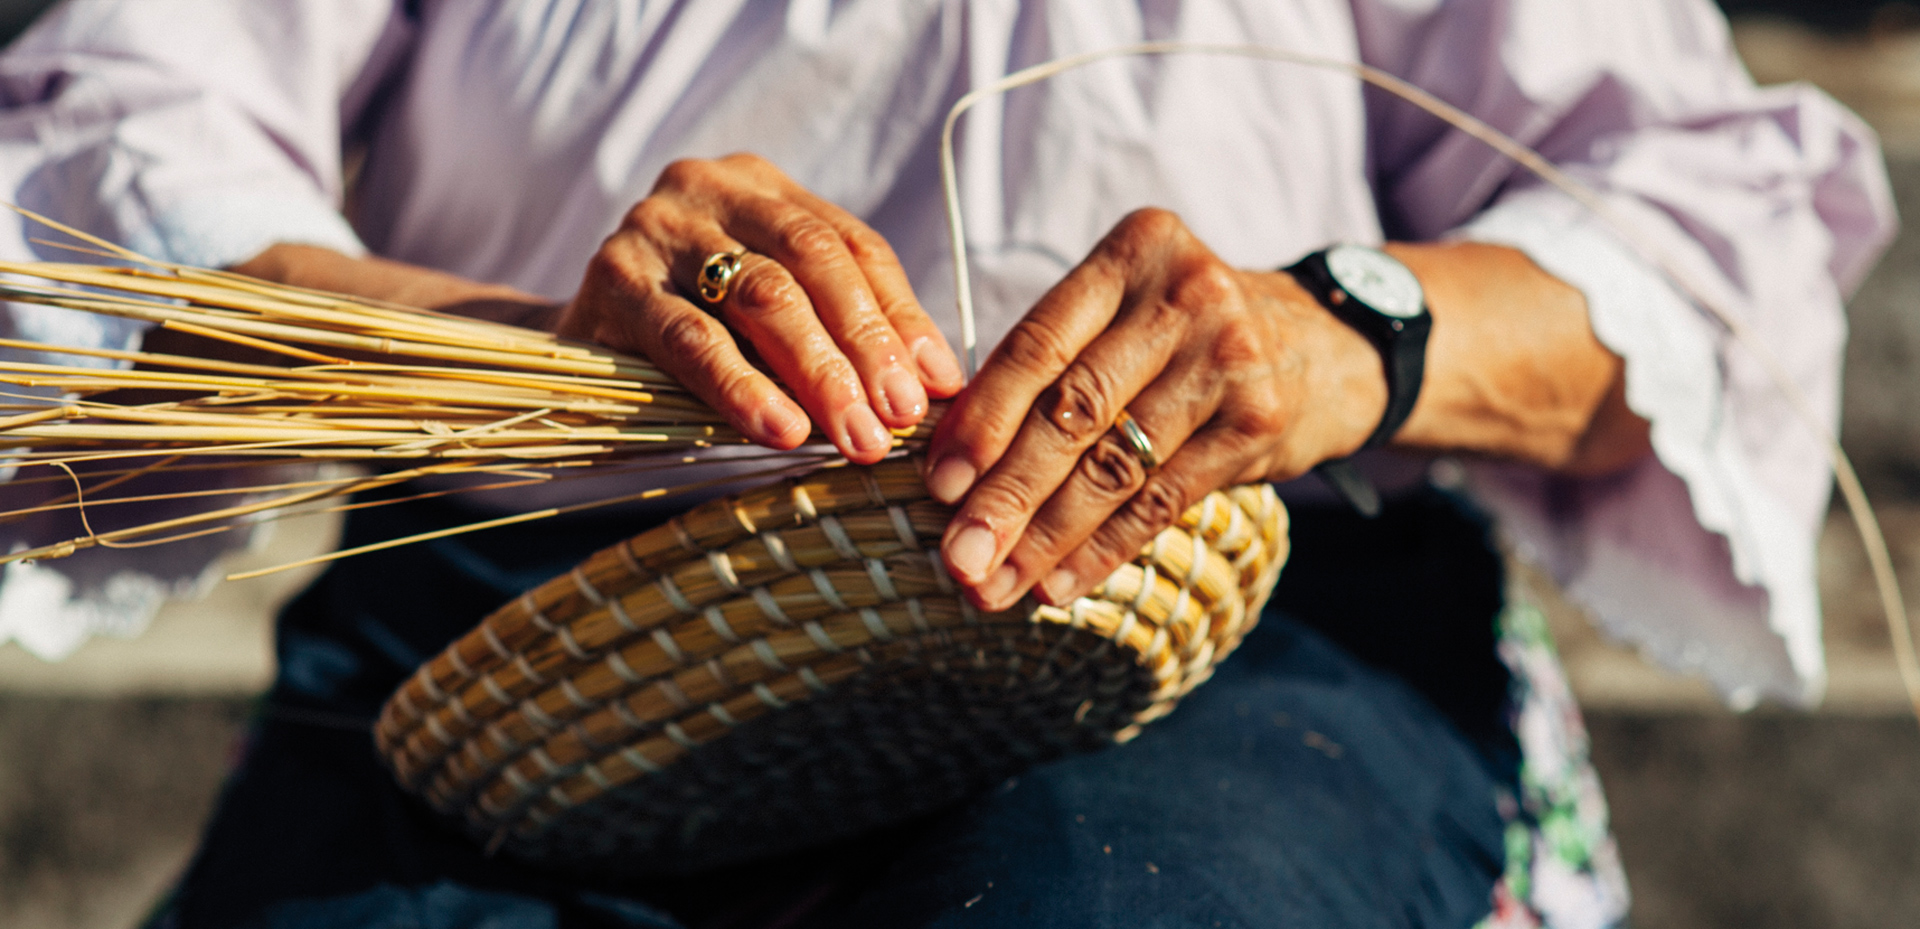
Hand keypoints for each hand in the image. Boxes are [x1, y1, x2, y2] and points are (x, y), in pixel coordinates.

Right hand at [557, 153, 963, 462]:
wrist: (570, 357)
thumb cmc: (695, 344)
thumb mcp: (772, 327)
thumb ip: (845, 335)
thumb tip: (942, 387)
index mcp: (761, 187)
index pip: (851, 243)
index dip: (900, 316)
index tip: (937, 389)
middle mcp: (708, 188)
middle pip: (812, 262)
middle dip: (865, 347)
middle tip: (900, 421)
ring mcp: (655, 228)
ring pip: (761, 295)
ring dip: (818, 372)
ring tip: (854, 436)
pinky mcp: (611, 281)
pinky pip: (690, 339)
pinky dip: (742, 387)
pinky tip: (780, 429)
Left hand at [924, 208, 1386, 610]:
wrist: (1328, 344)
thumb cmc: (1188, 336)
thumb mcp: (1129, 316)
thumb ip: (1053, 365)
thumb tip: (949, 463)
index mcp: (1133, 253)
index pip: (1038, 344)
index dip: (982, 420)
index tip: (937, 483)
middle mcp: (1185, 296)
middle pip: (1073, 411)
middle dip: (1005, 494)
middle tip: (956, 557)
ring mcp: (1229, 357)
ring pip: (1114, 466)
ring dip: (1045, 538)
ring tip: (994, 585)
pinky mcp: (1260, 422)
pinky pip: (1161, 501)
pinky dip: (1101, 551)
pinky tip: (1055, 585)